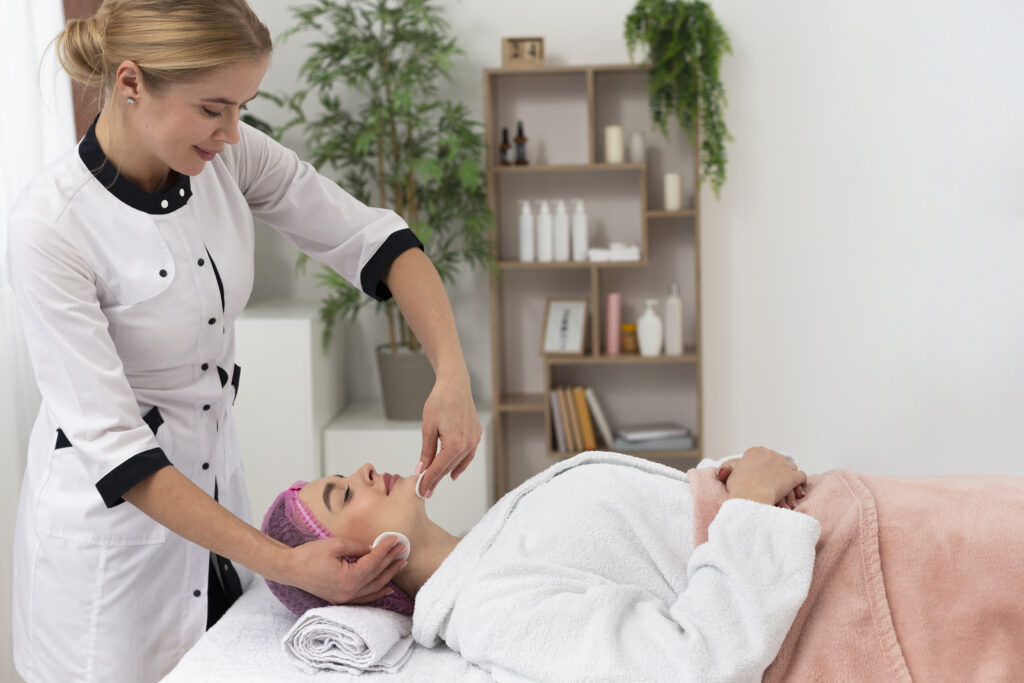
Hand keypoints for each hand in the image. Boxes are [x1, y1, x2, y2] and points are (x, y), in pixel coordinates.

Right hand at [285, 536, 407, 604]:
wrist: (290, 569)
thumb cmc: (309, 555)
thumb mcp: (335, 544)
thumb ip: (357, 547)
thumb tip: (373, 548)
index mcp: (347, 579)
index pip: (373, 562)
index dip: (385, 550)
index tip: (396, 539)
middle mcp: (348, 592)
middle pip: (376, 575)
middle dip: (391, 561)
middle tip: (403, 549)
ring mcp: (345, 598)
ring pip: (374, 588)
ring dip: (389, 576)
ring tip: (401, 564)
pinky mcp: (341, 599)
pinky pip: (365, 597)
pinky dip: (377, 591)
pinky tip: (388, 586)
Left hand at [416, 374, 481, 497]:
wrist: (455, 385)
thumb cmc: (440, 402)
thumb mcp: (428, 428)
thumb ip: (426, 451)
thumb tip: (421, 469)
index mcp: (454, 444)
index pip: (439, 468)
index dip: (429, 480)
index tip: (422, 491)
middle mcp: (468, 444)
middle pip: (449, 467)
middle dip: (436, 479)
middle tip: (426, 490)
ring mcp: (474, 440)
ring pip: (459, 463)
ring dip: (447, 473)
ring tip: (436, 483)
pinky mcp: (477, 435)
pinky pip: (468, 455)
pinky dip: (460, 464)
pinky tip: (453, 471)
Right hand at [715, 446, 807, 507]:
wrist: (751, 495)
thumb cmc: (738, 487)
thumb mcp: (728, 473)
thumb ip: (730, 467)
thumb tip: (723, 470)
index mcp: (755, 451)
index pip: (765, 456)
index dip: (765, 467)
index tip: (763, 476)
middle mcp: (771, 454)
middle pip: (778, 461)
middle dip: (778, 472)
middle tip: (774, 485)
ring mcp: (783, 464)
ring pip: (791, 468)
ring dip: (789, 479)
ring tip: (785, 491)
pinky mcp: (793, 475)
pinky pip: (801, 476)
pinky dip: (799, 484)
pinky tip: (796, 491)